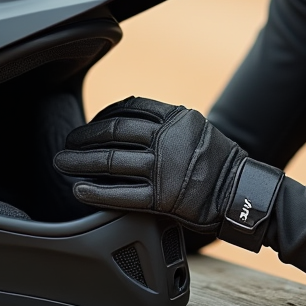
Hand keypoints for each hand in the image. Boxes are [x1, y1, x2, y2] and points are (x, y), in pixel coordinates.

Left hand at [53, 96, 246, 233]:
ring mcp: (165, 169)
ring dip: (81, 161)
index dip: (104, 114)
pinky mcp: (163, 198)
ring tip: (63, 162)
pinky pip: (121, 194)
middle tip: (68, 142)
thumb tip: (132, 121)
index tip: (91, 123)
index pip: (130, 107)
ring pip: (112, 161)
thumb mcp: (197, 128)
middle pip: (115, 132)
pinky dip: (96, 192)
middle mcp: (169, 140)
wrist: (242, 192)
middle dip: (85, 136)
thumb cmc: (221, 161)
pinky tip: (79, 189)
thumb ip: (167, 124)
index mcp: (177, 118)